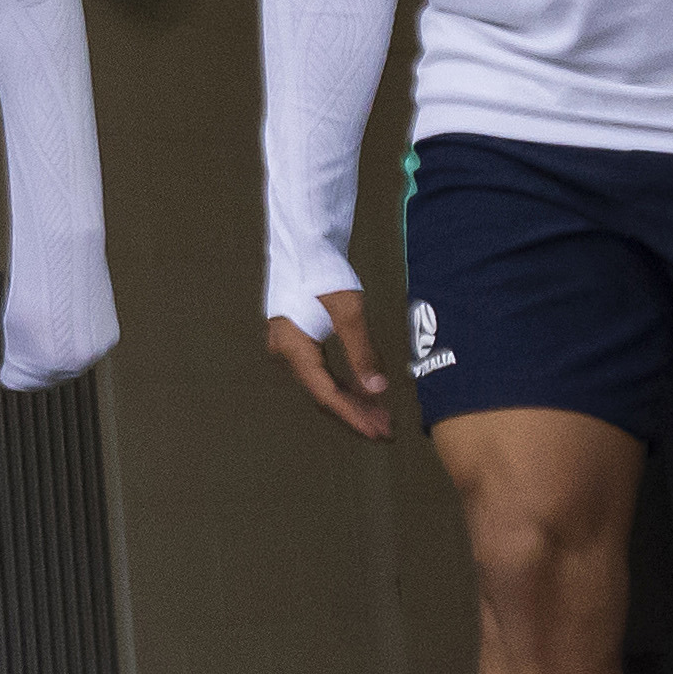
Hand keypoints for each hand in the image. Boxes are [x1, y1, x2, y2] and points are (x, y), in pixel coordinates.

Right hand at [267, 286, 393, 442]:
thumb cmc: (324, 271)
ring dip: (350, 400)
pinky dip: (342, 383)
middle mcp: (285, 351)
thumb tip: (378, 392)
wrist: (305, 240)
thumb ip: (363, 354)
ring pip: (321, 383)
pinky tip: (363, 390)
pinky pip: (320, 370)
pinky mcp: (296, 336)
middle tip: (387, 430)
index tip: (380, 433)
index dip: (354, 416)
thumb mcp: (348, 313)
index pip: (326, 394)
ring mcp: (288, 344)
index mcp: (293, 348)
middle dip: (355, 413)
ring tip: (381, 415)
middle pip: (322, 393)